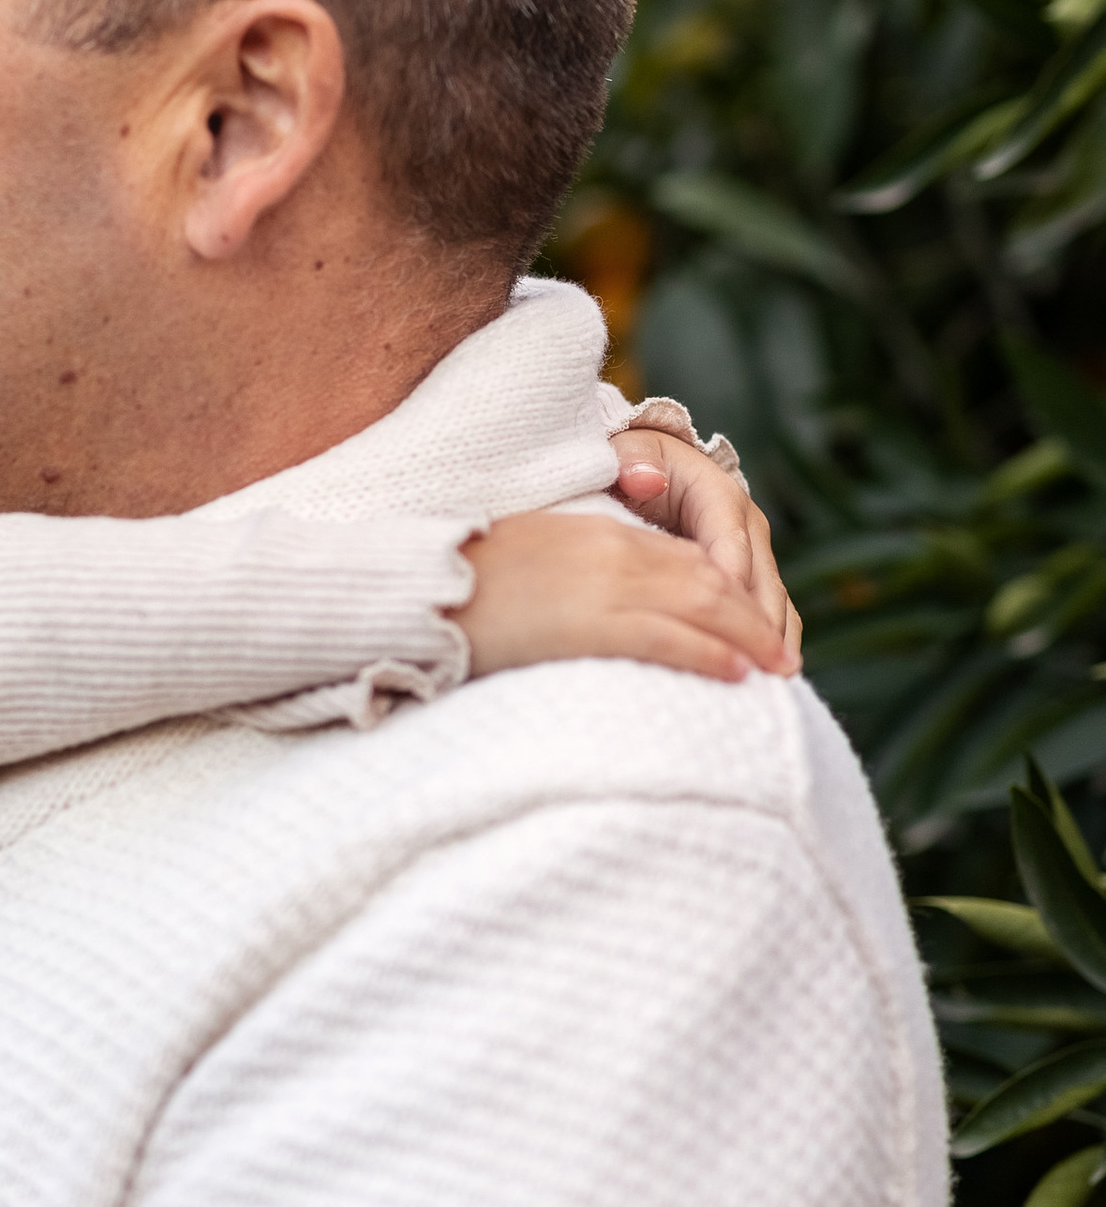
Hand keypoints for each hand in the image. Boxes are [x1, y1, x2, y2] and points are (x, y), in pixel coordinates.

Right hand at [458, 506, 797, 685]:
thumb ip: (574, 567)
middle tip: (782, 652)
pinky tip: (737, 673)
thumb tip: (594, 600)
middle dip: (751, 617)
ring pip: (703, 607)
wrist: (425, 588)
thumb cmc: (461, 581)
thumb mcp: (529, 556)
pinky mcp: (594, 624)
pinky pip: (671, 638)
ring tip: (778, 668)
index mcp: (597, 533)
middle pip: (706, 580)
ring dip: (749, 638)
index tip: (743, 619)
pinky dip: (711, 654)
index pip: (679, 557)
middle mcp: (614, 553)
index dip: (722, 590)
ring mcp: (607, 587)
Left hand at [610, 428, 801, 663]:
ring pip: (771, 600)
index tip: (722, 625)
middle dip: (760, 624)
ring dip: (773, 639)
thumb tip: (643, 477)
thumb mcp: (628, 456)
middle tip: (761, 665)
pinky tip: (768, 677)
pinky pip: (765, 612)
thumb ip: (634, 464)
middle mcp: (746, 527)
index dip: (729, 587)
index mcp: (719, 497)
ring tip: (775, 679)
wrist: (647, 466)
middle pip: (759, 580)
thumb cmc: (633, 466)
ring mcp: (752, 553)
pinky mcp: (748, 576)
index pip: (729, 548)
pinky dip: (767, 642)